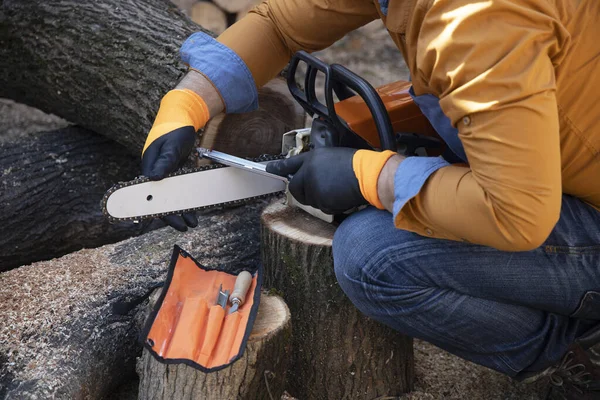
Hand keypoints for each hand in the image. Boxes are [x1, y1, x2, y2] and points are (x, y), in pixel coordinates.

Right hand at [141, 89, 209, 230]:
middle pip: (161, 200)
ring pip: (172, 196)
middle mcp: (155, 173)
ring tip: (193, 223)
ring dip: (182, 209)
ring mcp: (165, 173)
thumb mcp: (171, 146)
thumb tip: (154, 178)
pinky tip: (195, 209)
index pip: (152, 195)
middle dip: (173, 215)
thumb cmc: (174, 131)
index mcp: (149, 168)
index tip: (173, 221)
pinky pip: (179, 189)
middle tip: (186, 227)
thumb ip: (164, 161)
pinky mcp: (174, 172)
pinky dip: (186, 198)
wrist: (180, 118)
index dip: (161, 210)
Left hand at [266, 147, 396, 213]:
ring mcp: (313, 185)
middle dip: (304, 192)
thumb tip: (311, 175)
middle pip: (295, 187)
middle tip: (319, 190)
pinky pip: (321, 207)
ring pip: (309, 199)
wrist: (369, 175)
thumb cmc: (357, 165)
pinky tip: (341, 196)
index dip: (278, 167)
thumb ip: (318, 166)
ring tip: (337, 189)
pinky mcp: (320, 199)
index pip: (291, 163)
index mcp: (313, 158)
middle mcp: (309, 171)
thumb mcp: (334, 158)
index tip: (269, 169)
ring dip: (320, 198)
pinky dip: (330, 205)